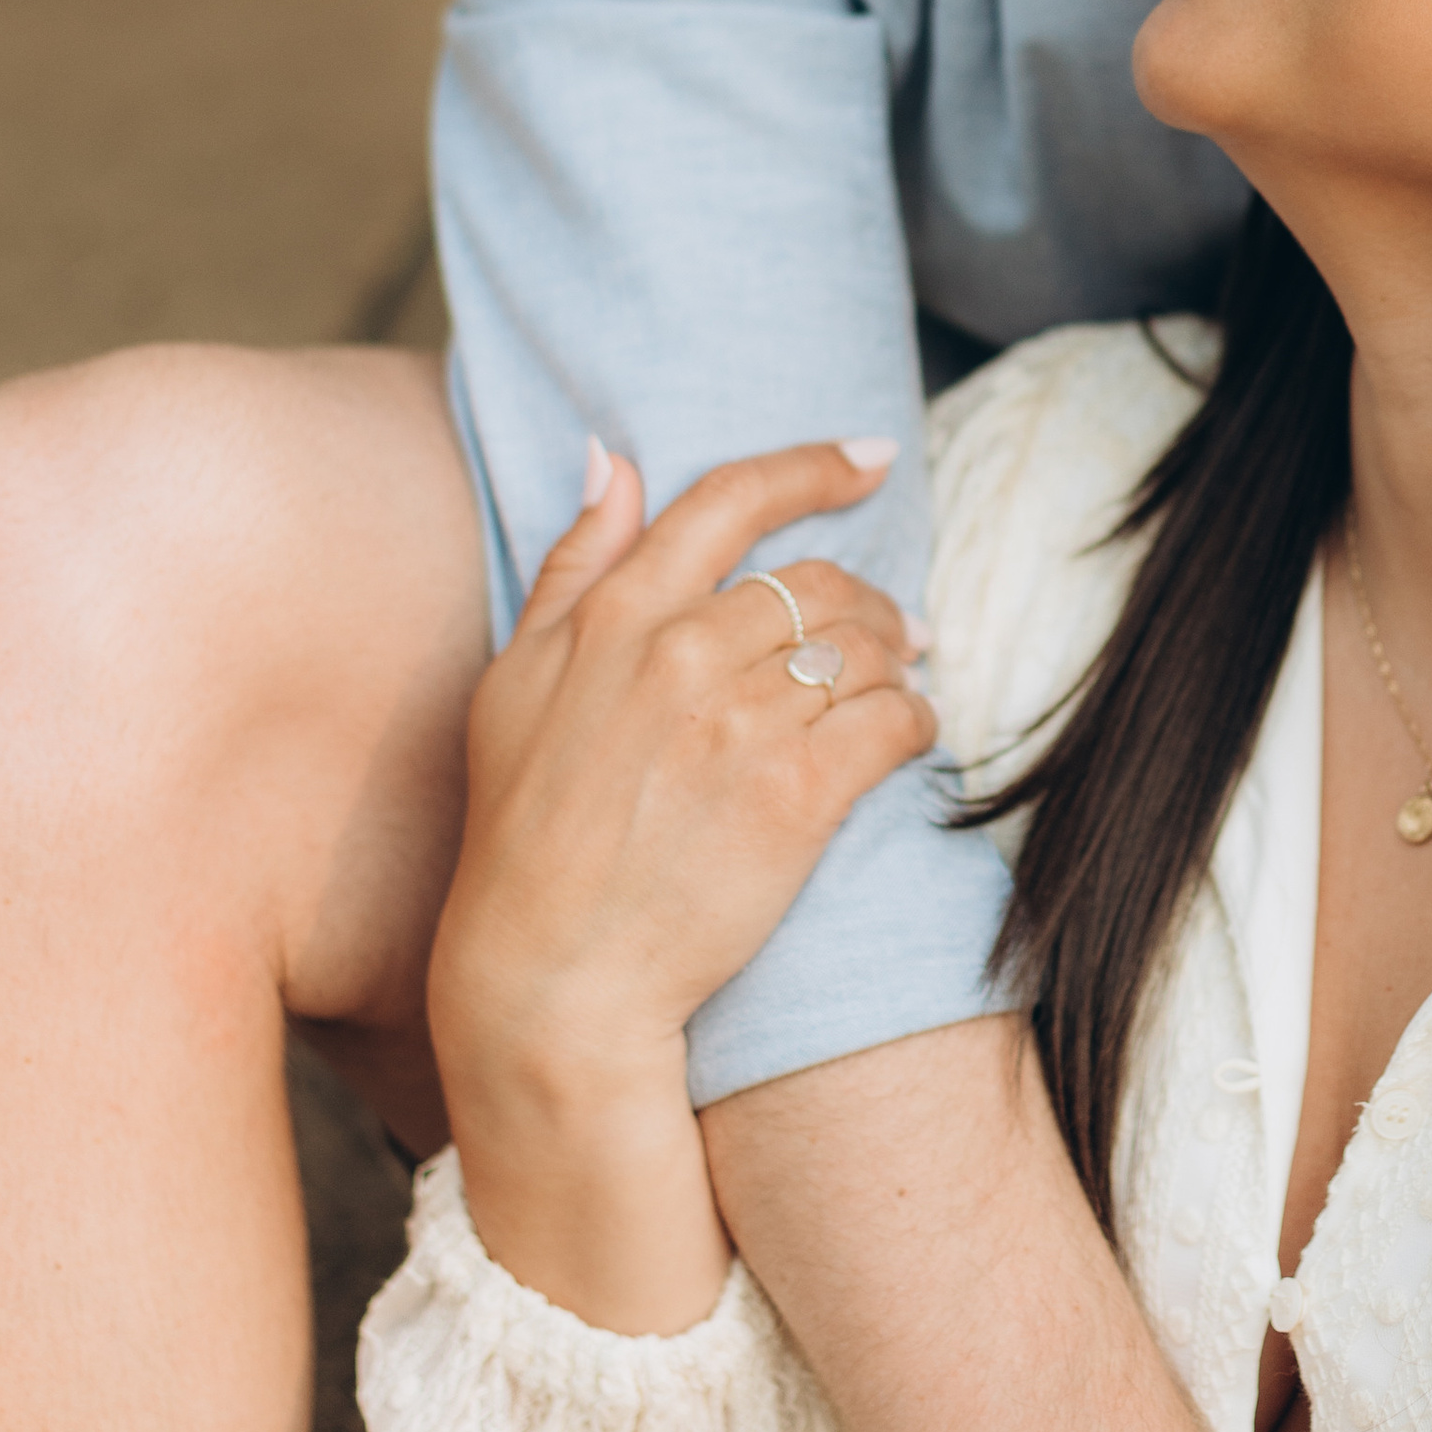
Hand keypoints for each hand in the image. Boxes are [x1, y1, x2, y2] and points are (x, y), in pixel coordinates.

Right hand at [429, 433, 933, 1327]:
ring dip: (900, 656)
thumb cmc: (525, 832)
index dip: (813, 467)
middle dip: (870, 598)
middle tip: (897, 625)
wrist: (553, 975)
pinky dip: (917, 721)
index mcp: (617, 614)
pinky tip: (912, 737)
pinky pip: (895, 723)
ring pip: (865, 647)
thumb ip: (572, 565)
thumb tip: (611, 457)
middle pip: (818, 582)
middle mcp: (683, 651)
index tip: (869, 457)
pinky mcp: (798, 795)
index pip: (731, 499)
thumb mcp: (514, 683)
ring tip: (906, 679)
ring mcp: (743, 722)